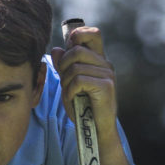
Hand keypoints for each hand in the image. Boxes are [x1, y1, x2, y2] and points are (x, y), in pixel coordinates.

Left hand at [50, 25, 118, 142]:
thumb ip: (64, 67)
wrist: (96, 130)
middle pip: (77, 50)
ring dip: (65, 81)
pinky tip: (72, 99)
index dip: (77, 36)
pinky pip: (79, 79)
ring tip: (68, 93)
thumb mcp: (69, 84)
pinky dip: (70, 90)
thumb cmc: (83, 108)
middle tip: (64, 82)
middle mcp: (105, 64)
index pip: (92, 34)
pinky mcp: (106, 86)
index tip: (67, 51)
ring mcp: (107, 74)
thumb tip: (57, 49)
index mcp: (98, 60)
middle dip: (63, 66)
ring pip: (75, 66)